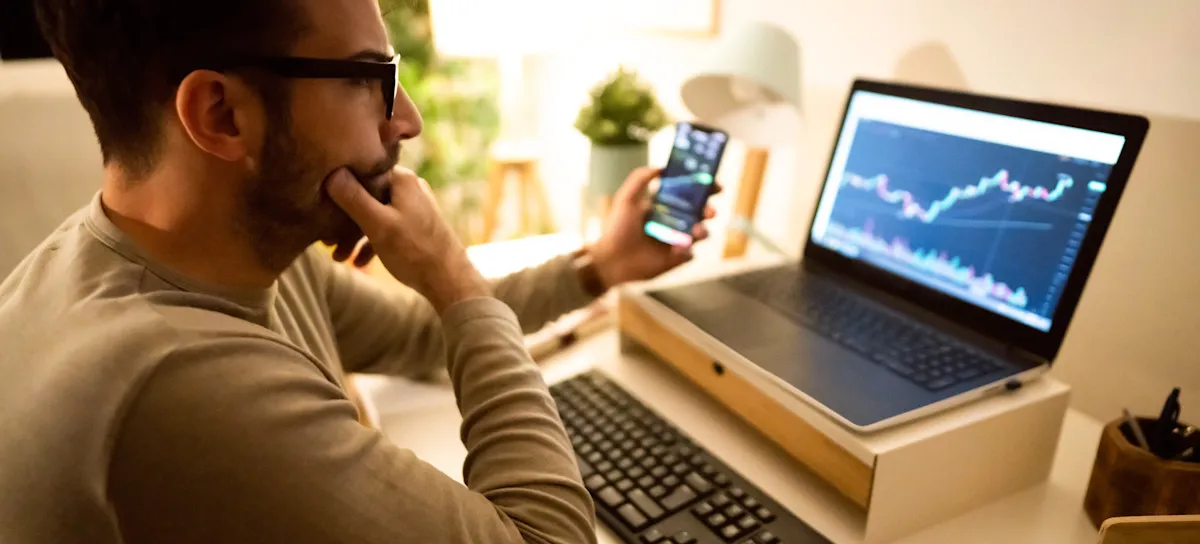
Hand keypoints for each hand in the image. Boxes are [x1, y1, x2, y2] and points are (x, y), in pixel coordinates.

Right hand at [324, 167, 490, 312]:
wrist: (450, 280)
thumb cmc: (414, 252)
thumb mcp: (378, 225)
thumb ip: (353, 199)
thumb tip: (331, 173)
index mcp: (401, 179)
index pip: (361, 172)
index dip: (338, 190)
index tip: (321, 209)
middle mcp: (409, 187)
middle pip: (366, 195)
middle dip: (344, 220)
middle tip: (326, 242)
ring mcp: (414, 206)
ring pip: (374, 214)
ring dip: (355, 235)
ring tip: (340, 257)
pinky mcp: (416, 224)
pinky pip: (386, 226)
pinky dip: (372, 242)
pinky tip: (359, 262)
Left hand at [587, 166, 717, 287]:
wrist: (611, 259)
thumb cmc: (617, 228)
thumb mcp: (626, 199)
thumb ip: (639, 179)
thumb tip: (661, 167)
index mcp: (666, 205)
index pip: (691, 194)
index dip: (706, 188)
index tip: (715, 185)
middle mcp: (675, 221)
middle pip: (701, 213)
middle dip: (710, 210)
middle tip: (710, 211)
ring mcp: (678, 240)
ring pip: (701, 233)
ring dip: (703, 231)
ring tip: (696, 232)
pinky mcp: (677, 258)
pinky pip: (690, 253)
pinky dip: (687, 251)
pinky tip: (675, 250)